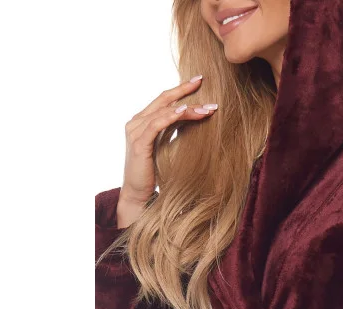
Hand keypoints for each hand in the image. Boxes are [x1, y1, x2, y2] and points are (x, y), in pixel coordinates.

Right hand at [117, 75, 217, 227]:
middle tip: (202, 81)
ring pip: (163, 111)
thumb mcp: (164, 148)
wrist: (137, 194)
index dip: (180, 89)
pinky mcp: (139, 144)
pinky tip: (184, 112)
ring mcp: (135, 132)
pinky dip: (170, 116)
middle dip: (184, 90)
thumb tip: (192, 121)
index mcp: (142, 122)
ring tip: (207, 108)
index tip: (199, 81)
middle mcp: (136, 122)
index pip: (163, 100)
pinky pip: (156, 125)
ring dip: (187, 108)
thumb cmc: (153, 173)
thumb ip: (172, 132)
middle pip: (163, 99)